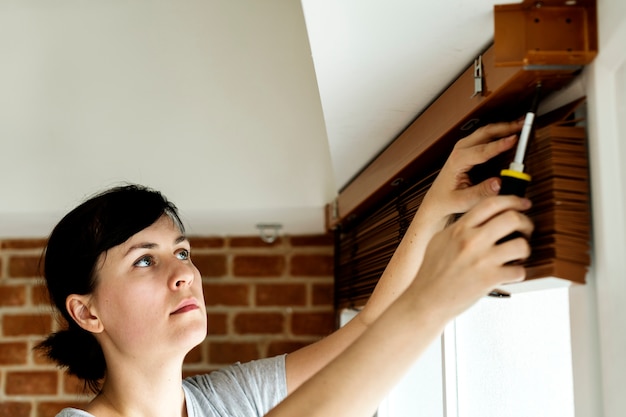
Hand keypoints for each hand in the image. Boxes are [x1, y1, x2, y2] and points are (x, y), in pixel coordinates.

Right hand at [409, 195, 532, 318]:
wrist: (426, 299)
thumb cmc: (431, 273)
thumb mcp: (439, 241)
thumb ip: (459, 228)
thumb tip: (478, 219)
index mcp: (459, 229)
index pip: (490, 203)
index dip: (512, 200)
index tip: (522, 204)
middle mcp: (471, 241)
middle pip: (511, 218)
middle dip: (525, 222)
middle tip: (525, 229)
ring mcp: (482, 260)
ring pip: (521, 245)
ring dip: (525, 249)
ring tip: (519, 254)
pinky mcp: (489, 279)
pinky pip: (519, 271)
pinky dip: (518, 273)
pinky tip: (510, 274)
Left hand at [420, 121, 523, 221]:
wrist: (437, 200)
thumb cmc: (446, 200)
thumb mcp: (463, 201)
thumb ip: (481, 192)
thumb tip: (499, 184)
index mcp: (457, 161)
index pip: (481, 150)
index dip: (499, 145)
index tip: (514, 140)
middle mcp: (459, 150)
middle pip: (485, 133)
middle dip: (505, 128)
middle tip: (523, 126)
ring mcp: (463, 147)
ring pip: (485, 131)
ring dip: (503, 127)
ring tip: (521, 125)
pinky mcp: (468, 149)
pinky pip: (485, 136)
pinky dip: (499, 131)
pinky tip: (510, 131)